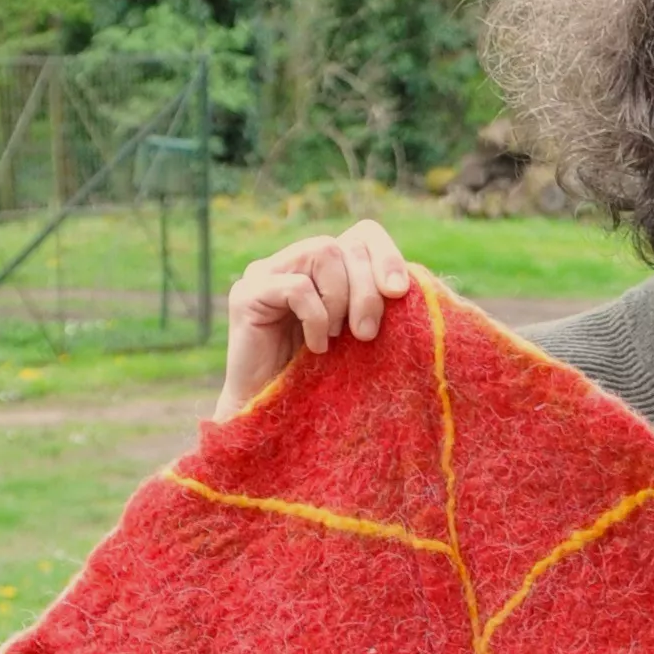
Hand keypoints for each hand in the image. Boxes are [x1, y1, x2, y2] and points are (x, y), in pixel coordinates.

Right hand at [218, 217, 411, 416]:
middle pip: (344, 245)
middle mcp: (292, 263)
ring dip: (340, 299)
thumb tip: (407, 285)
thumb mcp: (361, 337)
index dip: (387, 255)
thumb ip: (378, 304)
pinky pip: (297, 287)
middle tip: (367, 334)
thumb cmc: (326, 382)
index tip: (399, 294)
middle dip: (367, 290)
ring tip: (336, 338)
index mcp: (324, 269)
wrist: (278, 419)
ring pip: (322, 251)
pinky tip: (317, 347)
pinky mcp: (246, 294)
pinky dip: (316, 318)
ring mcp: (265, 274)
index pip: (363, 234)